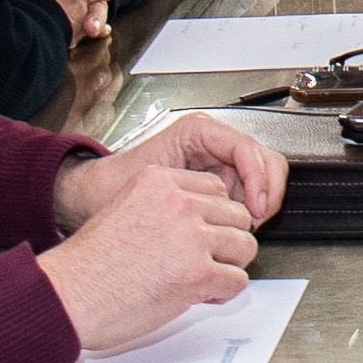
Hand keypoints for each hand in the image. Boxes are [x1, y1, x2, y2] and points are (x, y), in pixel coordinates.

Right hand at [35, 166, 258, 353]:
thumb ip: (163, 207)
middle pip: (236, 215)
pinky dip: (224, 292)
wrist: (68, 295)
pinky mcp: (198, 273)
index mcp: (159, 181)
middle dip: (226, 239)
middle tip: (208, 258)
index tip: (202, 232)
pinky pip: (237, 279)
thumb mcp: (123, 209)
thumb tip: (200, 220)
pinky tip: (203, 295)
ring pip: (244, 245)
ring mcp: (191, 237)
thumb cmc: (88, 264)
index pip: (214, 187)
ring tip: (206, 278)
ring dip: (230, 265)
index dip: (212, 216)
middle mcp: (178, 203)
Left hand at [59, 112, 288, 232]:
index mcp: (199, 131)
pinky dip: (250, 213)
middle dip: (266, 192)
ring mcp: (221, 163)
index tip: (255, 208)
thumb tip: (232, 209)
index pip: (247, 149)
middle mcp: (214, 143)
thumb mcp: (151, 183)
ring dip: (261, 204)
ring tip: (244, 229)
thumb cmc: (114, 185)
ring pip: (264, 178)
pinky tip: (235, 230)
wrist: (96, 195)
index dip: (257, 179)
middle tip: (256, 221)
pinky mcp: (222, 182)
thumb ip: (191, 192)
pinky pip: (250, 194)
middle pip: (265, 160)